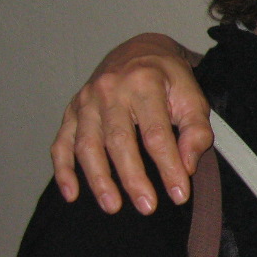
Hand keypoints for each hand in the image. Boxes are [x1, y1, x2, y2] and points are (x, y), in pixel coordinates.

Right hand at [51, 35, 209, 214]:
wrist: (139, 50)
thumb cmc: (169, 79)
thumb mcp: (192, 97)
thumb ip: (195, 130)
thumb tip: (187, 166)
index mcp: (144, 83)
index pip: (156, 133)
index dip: (168, 166)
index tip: (179, 194)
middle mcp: (110, 90)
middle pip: (118, 141)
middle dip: (133, 178)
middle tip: (147, 207)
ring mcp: (86, 101)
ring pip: (87, 145)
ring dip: (98, 179)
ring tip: (113, 206)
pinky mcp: (71, 111)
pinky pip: (61, 142)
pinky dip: (63, 170)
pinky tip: (72, 193)